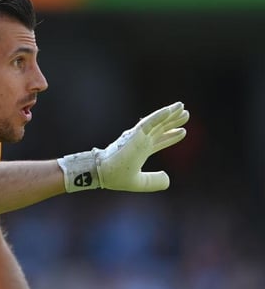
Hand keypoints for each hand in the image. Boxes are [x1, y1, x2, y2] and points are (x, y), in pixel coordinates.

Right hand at [58, 102, 189, 192]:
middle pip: (160, 128)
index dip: (171, 136)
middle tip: (185, 113)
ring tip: (181, 106)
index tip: (183, 131)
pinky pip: (149, 122)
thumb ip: (154, 181)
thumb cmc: (116, 176)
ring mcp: (138, 136)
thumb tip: (168, 178)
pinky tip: (169, 110)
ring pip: (157, 121)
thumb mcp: (140, 182)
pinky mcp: (136, 134)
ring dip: (169, 114)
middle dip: (173, 121)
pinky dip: (159, 115)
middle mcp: (141, 141)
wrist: (104, 172)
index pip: (159, 141)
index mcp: (142, 150)